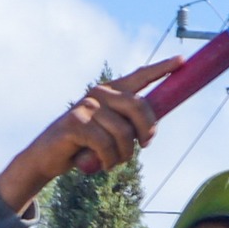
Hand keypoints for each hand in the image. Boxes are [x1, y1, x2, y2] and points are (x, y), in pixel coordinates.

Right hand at [0, 59, 182, 213]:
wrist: (47, 157)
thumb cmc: (82, 145)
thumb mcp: (107, 131)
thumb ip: (126, 124)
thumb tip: (151, 128)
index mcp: (110, 91)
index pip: (139, 77)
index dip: (162, 69)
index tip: (181, 62)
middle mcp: (99, 93)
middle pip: (138, 106)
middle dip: (147, 129)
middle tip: (145, 146)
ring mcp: (86, 106)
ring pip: (123, 132)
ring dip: (124, 155)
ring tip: (114, 162)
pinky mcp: (76, 123)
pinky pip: (105, 145)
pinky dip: (108, 161)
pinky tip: (102, 165)